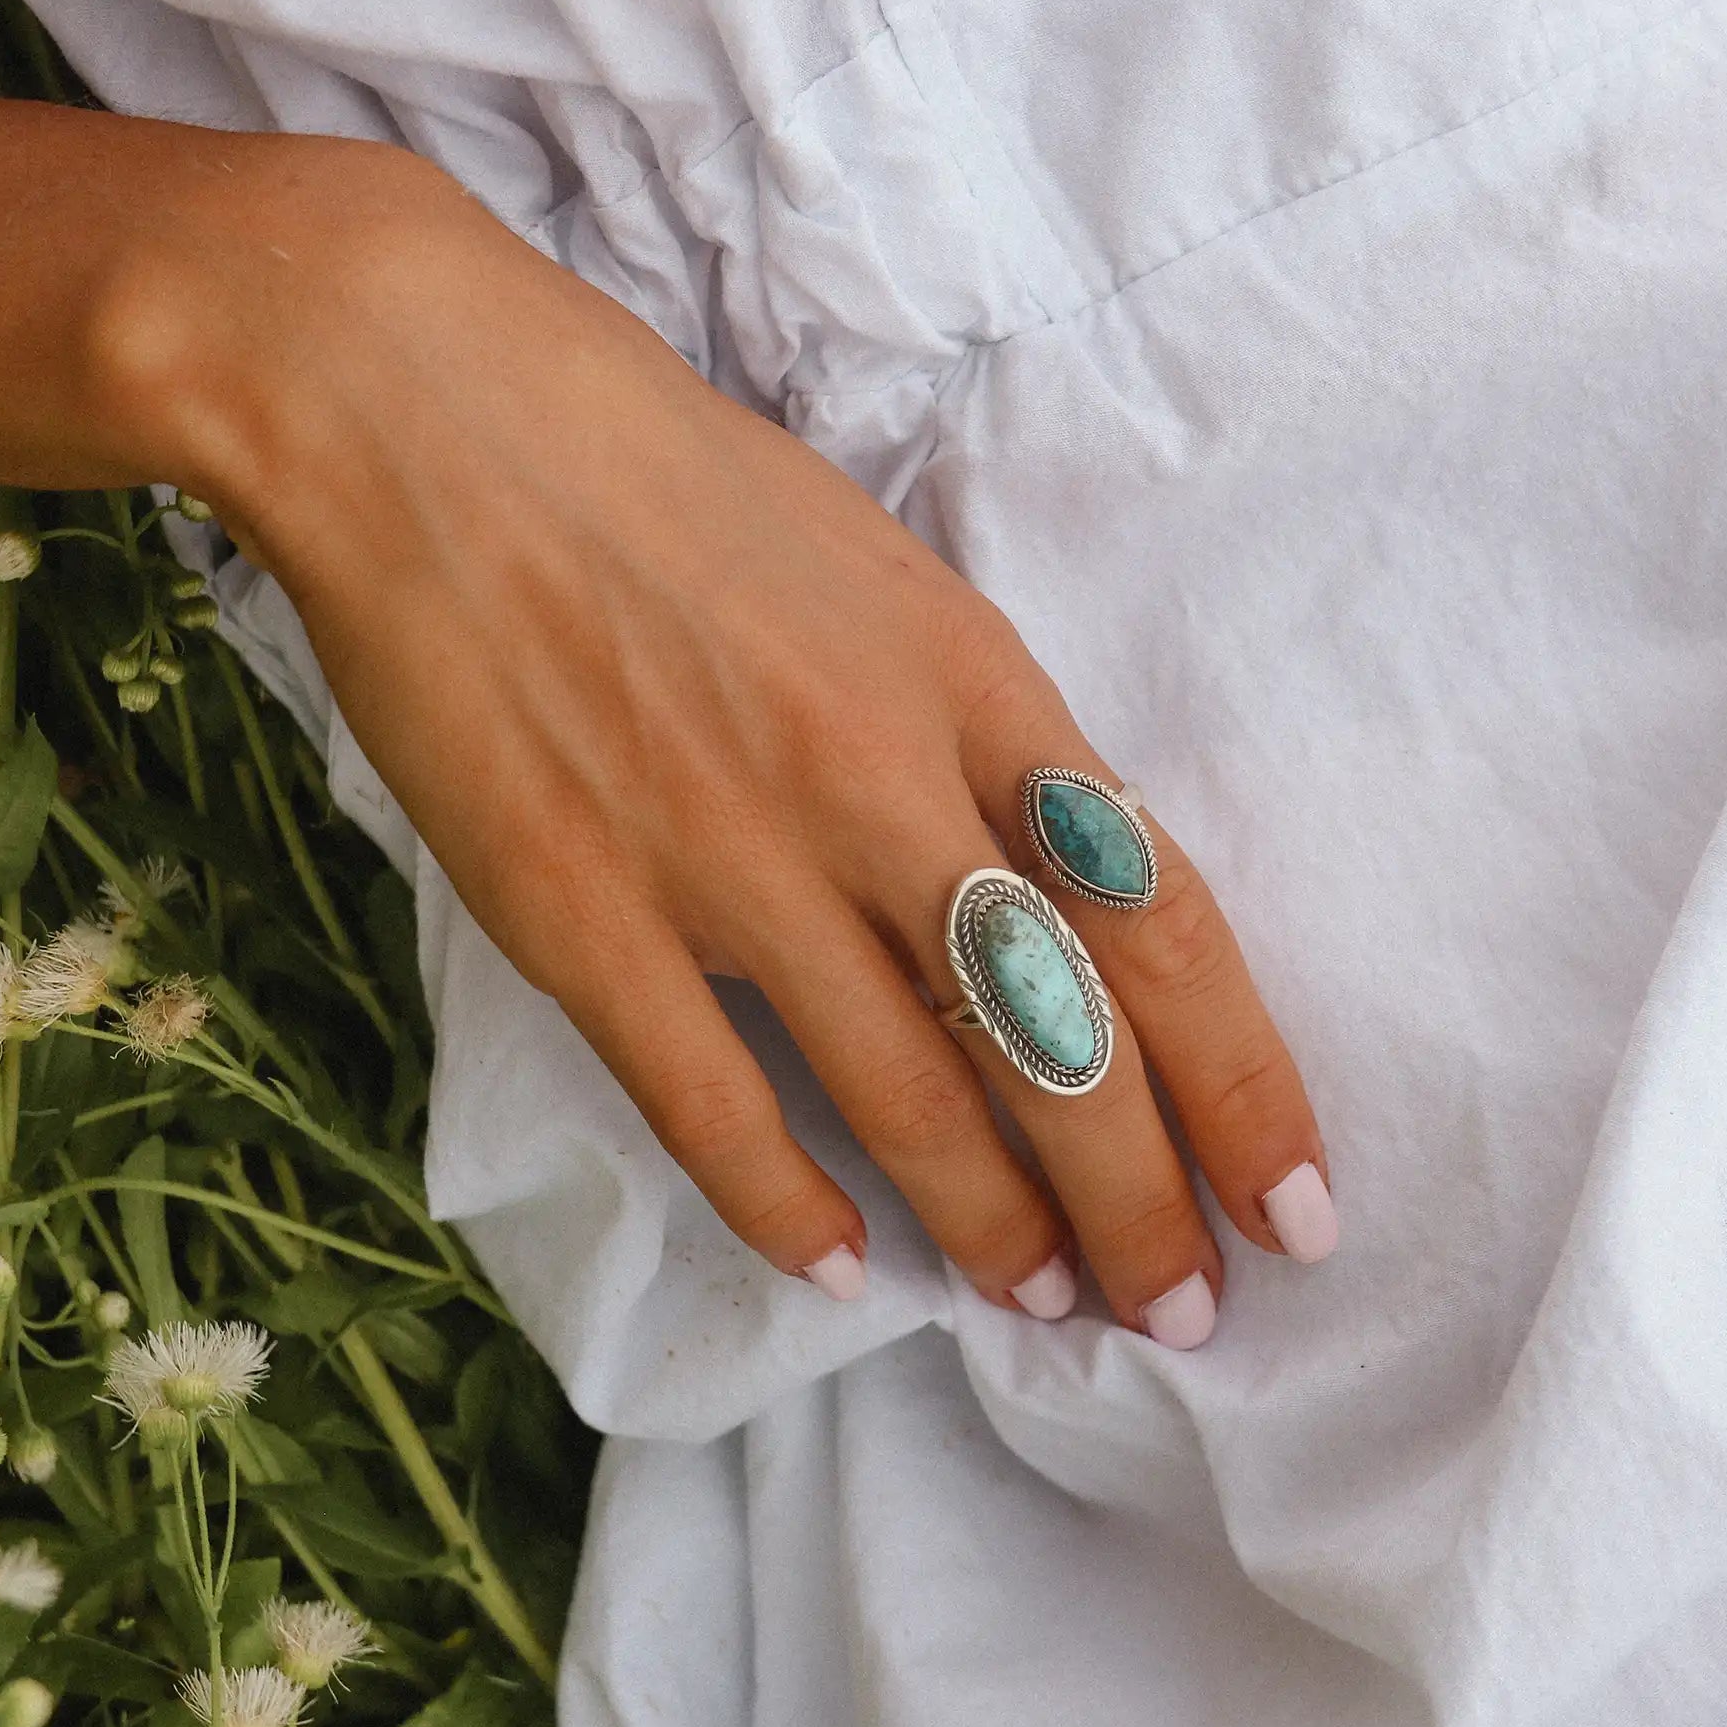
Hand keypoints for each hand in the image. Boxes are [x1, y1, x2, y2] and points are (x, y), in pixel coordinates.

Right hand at [137, 138, 1336, 1345]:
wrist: (434, 414)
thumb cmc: (675, 477)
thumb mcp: (886, 573)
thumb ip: (981, 733)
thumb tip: (1057, 893)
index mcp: (974, 683)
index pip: (1162, 918)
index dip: (1244, 1083)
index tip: (1293, 1199)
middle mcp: (878, 781)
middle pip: (1060, 1041)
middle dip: (1142, 1204)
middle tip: (1181, 1312)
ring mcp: (728, 856)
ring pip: (906, 1094)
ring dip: (994, 1227)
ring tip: (1048, 1304)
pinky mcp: (583, 911)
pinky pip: (710, 1102)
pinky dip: (784, 1206)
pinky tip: (837, 1269)